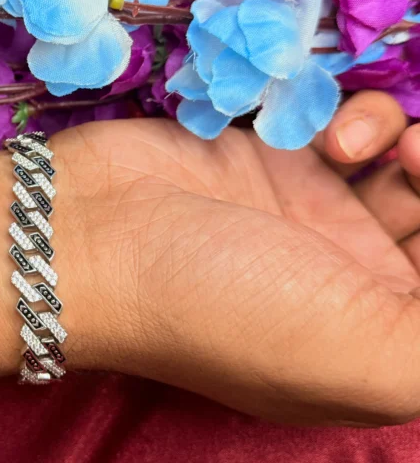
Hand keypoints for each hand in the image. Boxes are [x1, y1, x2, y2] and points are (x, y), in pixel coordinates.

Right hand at [53, 91, 419, 425]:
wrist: (93, 238)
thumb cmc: (224, 306)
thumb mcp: (366, 358)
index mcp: (380, 343)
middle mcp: (354, 281)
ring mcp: (314, 216)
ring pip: (410, 170)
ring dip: (413, 147)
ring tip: (378, 151)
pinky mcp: (277, 159)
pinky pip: (353, 130)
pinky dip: (359, 122)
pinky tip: (333, 137)